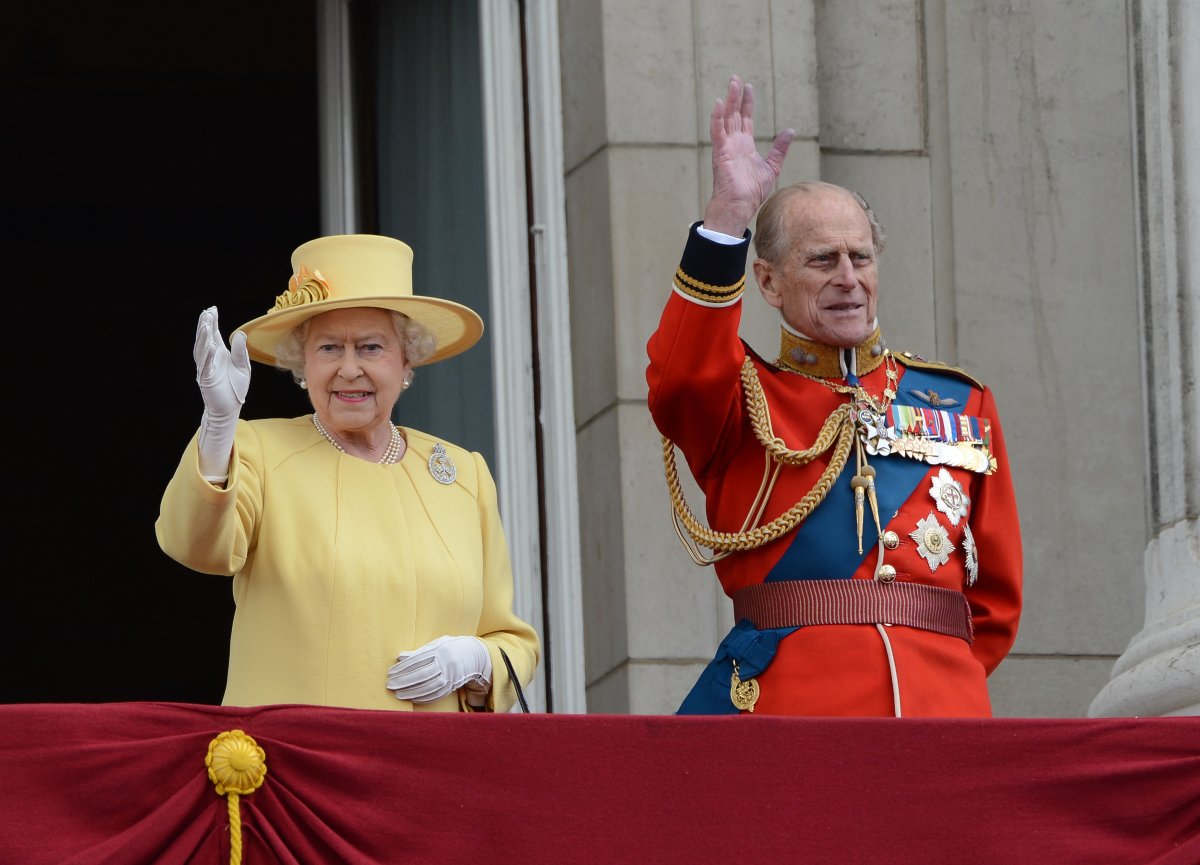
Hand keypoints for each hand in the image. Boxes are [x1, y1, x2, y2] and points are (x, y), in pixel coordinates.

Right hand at [194, 306, 250, 416]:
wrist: (230, 408)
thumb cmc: (235, 387)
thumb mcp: (242, 366)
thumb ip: (240, 351)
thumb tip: (240, 333)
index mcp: (219, 354)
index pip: (214, 334)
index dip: (212, 322)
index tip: (212, 309)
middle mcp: (210, 358)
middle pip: (205, 339)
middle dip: (205, 325)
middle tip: (206, 312)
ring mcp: (206, 368)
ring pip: (202, 350)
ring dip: (204, 337)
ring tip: (206, 324)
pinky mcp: (206, 379)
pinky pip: (206, 365)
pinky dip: (208, 355)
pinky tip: (210, 346)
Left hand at [387, 635, 491, 702]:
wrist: (474, 654)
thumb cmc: (450, 647)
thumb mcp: (437, 644)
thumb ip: (419, 651)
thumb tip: (400, 657)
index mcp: (440, 650)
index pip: (417, 660)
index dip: (402, 668)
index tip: (390, 673)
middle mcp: (446, 663)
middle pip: (422, 675)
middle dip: (404, 681)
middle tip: (390, 685)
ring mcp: (451, 676)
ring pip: (428, 687)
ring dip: (411, 692)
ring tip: (398, 694)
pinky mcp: (453, 686)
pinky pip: (436, 694)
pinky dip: (423, 697)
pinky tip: (412, 698)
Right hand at [703, 74, 795, 236]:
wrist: (740, 206)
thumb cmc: (752, 192)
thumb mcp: (772, 167)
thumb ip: (780, 149)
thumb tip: (790, 130)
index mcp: (744, 146)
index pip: (744, 119)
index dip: (747, 103)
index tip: (749, 88)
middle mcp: (734, 143)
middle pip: (734, 114)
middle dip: (736, 95)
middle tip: (736, 77)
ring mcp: (726, 147)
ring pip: (725, 118)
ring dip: (729, 100)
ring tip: (732, 83)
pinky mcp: (720, 152)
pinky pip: (717, 131)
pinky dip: (717, 117)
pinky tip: (720, 103)